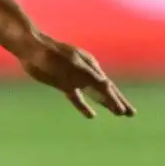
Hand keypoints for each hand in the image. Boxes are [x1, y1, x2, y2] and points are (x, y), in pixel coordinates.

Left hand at [16, 35, 135, 118]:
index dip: (117, 100)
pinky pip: (78, 98)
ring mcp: (75, 79)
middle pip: (106, 91)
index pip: (108, 87)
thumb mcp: (75, 66)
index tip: (126, 112)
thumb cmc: (55, 56)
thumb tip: (109, 86)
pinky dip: (85, 106)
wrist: (33, 49)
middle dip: (118, 102)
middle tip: (131, 114)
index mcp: (92, 67)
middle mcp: (87, 74)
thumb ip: (90, 76)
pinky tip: (92, 116)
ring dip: (106, 104)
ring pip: (95, 95)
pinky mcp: (63, 84)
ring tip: (118, 114)